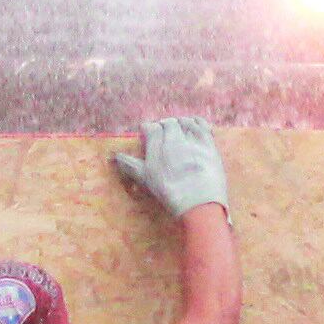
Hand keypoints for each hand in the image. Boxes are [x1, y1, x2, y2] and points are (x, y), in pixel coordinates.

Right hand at [113, 116, 228, 219]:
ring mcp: (193, 139)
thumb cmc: (169, 192)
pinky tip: (194, 123)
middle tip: (162, 131)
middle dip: (163, 125)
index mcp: (157, 145)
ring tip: (177, 127)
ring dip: (179, 122)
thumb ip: (130, 165)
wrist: (198, 202)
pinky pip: (203, 126)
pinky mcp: (209, 144)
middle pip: (168, 123)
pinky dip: (196, 122)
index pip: (150, 128)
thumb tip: (114, 156)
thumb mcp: (146, 179)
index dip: (147, 128)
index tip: (146, 131)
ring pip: (185, 122)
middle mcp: (174, 137)